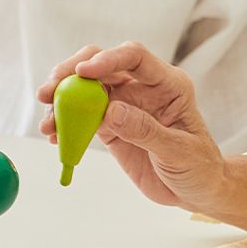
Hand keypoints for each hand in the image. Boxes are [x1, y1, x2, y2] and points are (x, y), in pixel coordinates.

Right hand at [37, 42, 224, 210]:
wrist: (195, 190)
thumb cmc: (199, 167)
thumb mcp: (179, 151)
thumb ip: (147, 130)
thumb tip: (111, 111)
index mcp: (167, 84)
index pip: (134, 57)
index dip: (107, 59)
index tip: (83, 72)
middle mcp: (141, 87)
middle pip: (101, 65)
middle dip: (71, 73)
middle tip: (50, 90)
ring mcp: (122, 103)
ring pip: (85, 88)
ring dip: (61, 99)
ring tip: (47, 121)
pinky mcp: (108, 123)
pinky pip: (81, 116)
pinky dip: (65, 123)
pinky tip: (54, 136)